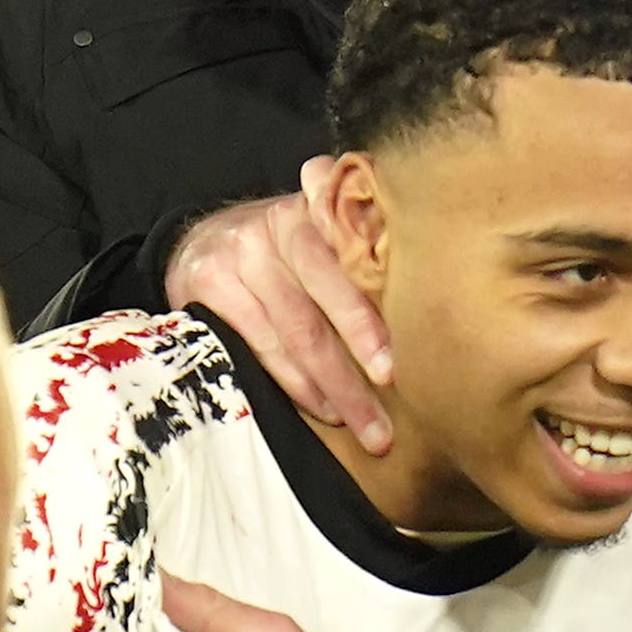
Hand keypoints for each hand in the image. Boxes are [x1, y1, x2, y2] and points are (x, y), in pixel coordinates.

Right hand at [168, 181, 393, 455]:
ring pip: (292, 332)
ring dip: (332, 385)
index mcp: (316, 207)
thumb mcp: (323, 228)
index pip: (346, 256)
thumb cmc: (286, 247)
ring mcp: (237, 257)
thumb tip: (429, 291)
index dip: (367, 312)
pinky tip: (323, 407)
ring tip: (366, 424)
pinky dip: (294, 383)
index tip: (395, 360)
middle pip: (320, 296)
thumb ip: (363, 246)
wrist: (202, 241)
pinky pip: (258, 346)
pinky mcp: (207, 287)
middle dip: (356, 352)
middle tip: (388, 396)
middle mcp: (275, 224)